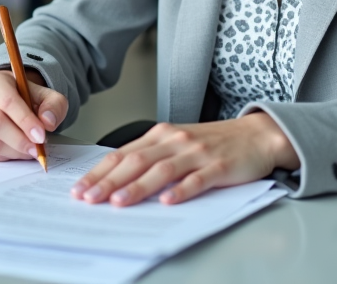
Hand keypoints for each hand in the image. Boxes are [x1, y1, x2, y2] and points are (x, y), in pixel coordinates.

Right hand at [0, 70, 68, 161]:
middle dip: (20, 141)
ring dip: (14, 152)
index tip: (40, 136)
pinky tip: (17, 151)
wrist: (10, 100)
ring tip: (30, 150)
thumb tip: (48, 122)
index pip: (8, 102)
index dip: (25, 121)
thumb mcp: (47, 95)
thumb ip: (54, 105)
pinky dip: (5, 157)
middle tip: (38, 149)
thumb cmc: (28, 97)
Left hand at [70, 112, 297, 206]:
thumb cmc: (214, 142)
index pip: (122, 154)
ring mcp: (197, 152)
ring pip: (161, 170)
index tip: (80, 188)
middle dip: (109, 181)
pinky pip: (197, 179)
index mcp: (161, 134)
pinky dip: (181, 190)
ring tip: (118, 202)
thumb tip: (117, 179)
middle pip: (136, 161)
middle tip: (88, 198)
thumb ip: (152, 156)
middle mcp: (175, 140)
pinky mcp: (219, 166)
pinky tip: (167, 201)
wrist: (256, 135)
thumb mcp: (178, 143)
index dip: (99, 171)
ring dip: (137, 187)